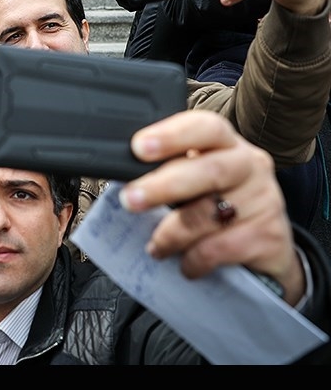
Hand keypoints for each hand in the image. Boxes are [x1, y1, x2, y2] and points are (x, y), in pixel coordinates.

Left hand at [119, 110, 304, 305]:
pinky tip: (186, 264)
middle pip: (207, 171)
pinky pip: (220, 248)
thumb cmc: (218, 203)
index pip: (204, 127)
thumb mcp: (196, 179)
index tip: (139, 147)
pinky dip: (194, 259)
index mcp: (225, 143)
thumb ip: (169, 170)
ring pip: (209, 214)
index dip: (172, 135)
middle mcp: (249, 164)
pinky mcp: (270, 236)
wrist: (268, 247)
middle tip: (131, 200)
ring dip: (171, 234)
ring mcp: (265, 199)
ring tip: (155, 246)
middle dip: (162, 186)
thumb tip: (121, 177)